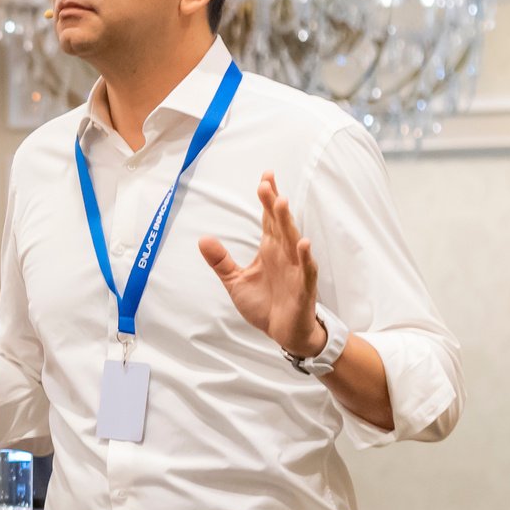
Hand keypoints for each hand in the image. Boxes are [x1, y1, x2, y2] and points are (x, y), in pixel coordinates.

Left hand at [198, 172, 324, 358]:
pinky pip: (306, 270)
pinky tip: (303, 244)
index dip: (267, 199)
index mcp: (270, 249)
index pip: (269, 219)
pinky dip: (305, 258)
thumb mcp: (235, 281)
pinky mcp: (304, 287)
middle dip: (273, 203)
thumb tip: (203, 239)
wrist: (284, 332)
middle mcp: (284, 254)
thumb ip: (221, 261)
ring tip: (281, 202)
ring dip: (287, 222)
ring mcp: (296, 269)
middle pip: (279, 224)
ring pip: (293, 241)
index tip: (265, 177)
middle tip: (266, 183)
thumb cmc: (265, 304)